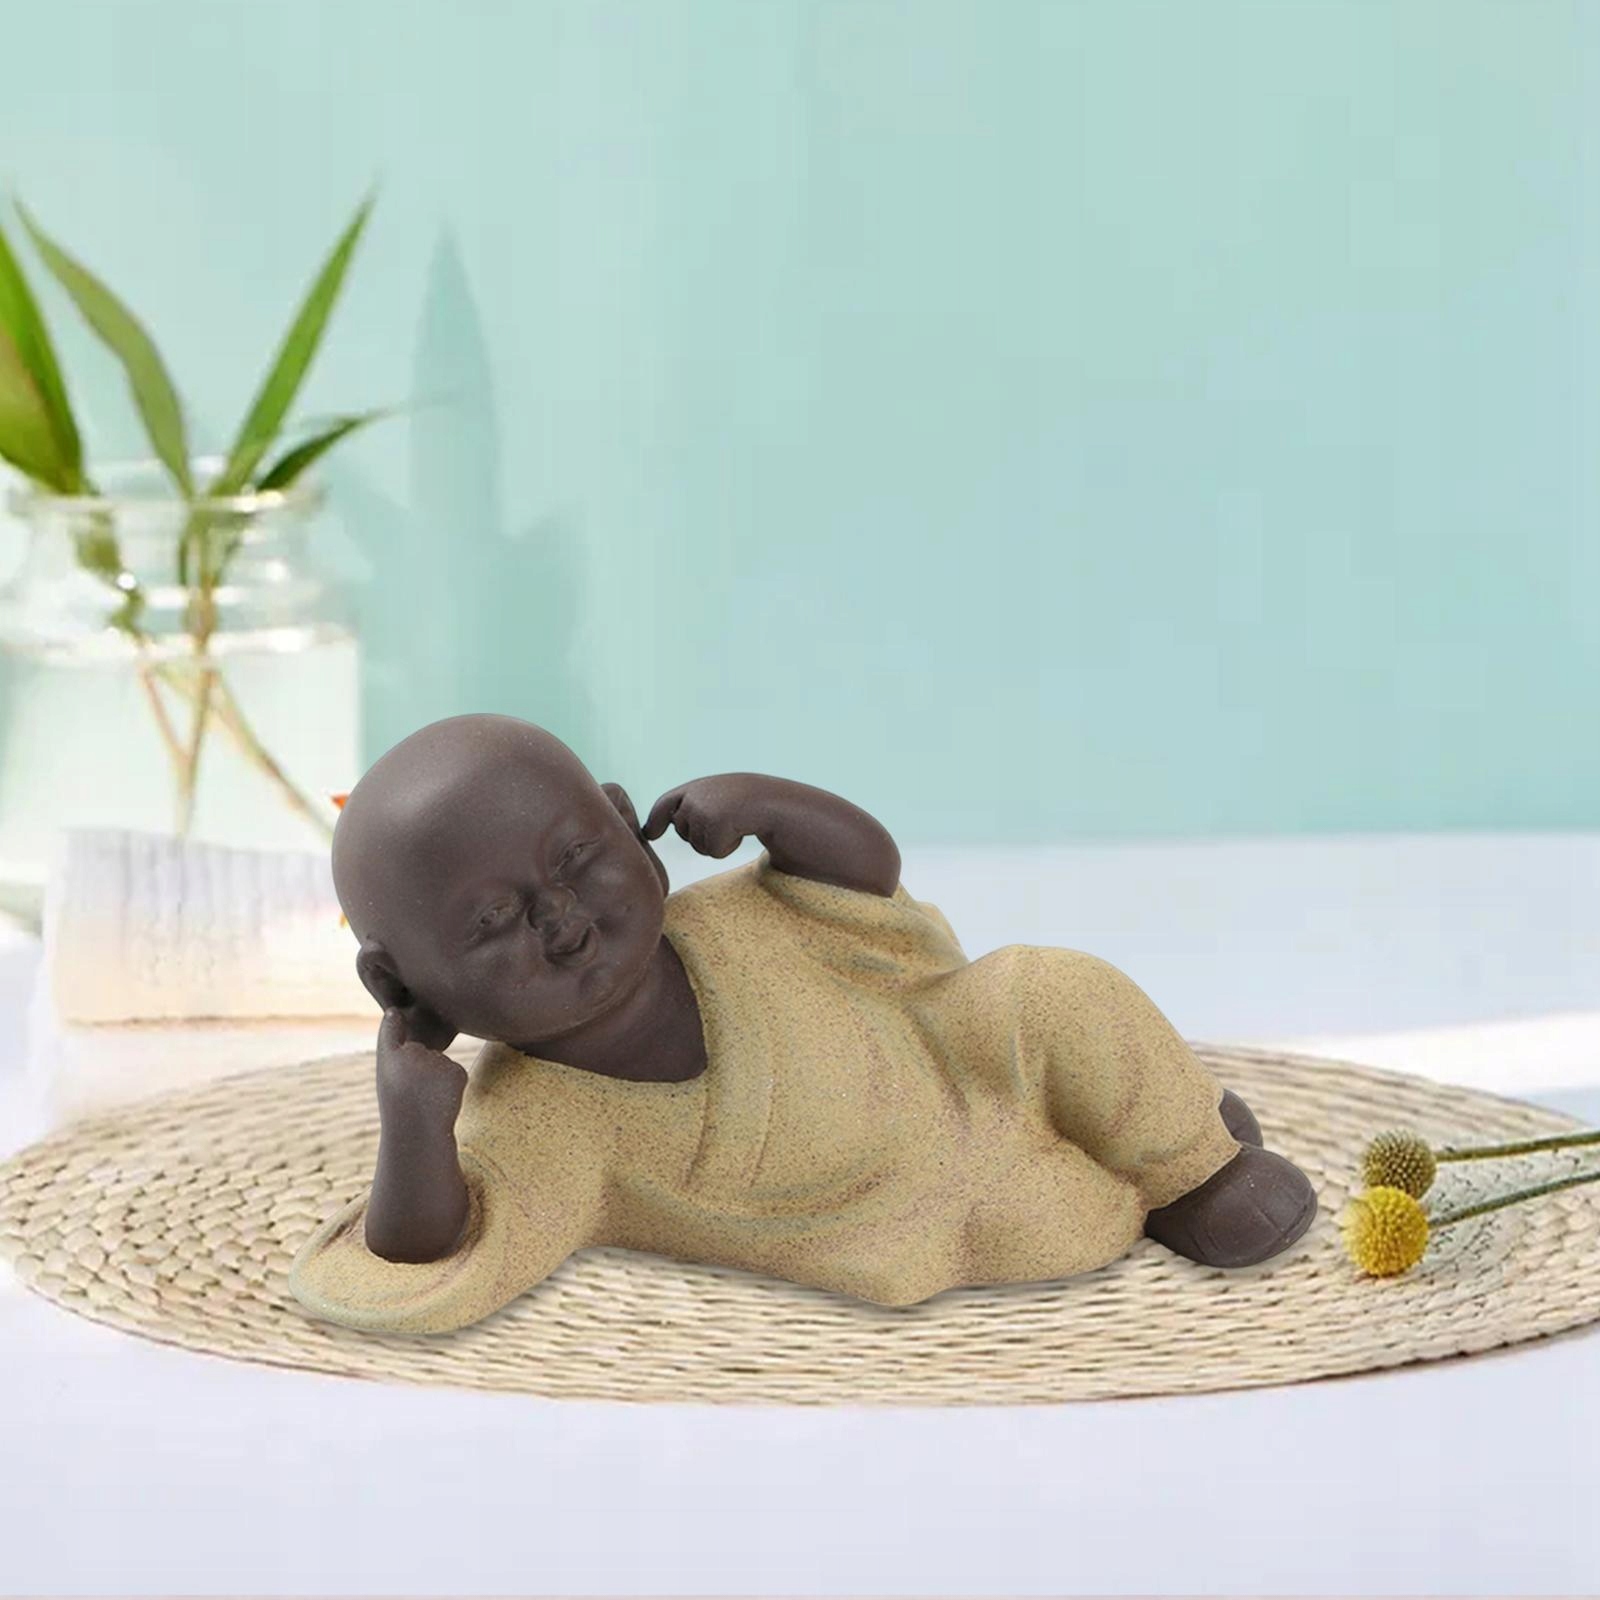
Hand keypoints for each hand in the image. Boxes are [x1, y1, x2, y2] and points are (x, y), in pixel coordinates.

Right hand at [375, 1007, 467, 1130]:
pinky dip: (452, 1085)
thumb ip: (395, 1049)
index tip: (395, 1010)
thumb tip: (397, 1013)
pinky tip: (440, 1100)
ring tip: (425, 1099)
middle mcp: (410, 1054)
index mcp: (389, 1057)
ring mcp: (434, 1061)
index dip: (395, 1018)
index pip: (392, 1030)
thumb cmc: (401, 1109)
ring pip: (442, 1063)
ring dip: (438, 1079)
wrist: (417, 1136)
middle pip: (424, 1050)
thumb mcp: (390, 1079)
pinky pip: (455, 1072)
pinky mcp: (455, 1071)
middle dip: (423, 1068)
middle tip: (413, 1094)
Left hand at [643, 773, 786, 858]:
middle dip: (702, 834)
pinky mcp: (712, 826)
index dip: (656, 820)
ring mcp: (700, 812)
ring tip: (736, 824)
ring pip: (698, 845)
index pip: (665, 803)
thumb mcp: (719, 794)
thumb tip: (675, 821)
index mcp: (693, 787)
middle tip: (728, 821)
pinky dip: (728, 847)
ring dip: (718, 841)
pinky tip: (741, 831)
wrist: (772, 801)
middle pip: (683, 832)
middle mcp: (691, 798)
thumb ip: (694, 802)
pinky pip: (713, 852)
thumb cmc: (749, 800)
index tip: (650, 833)